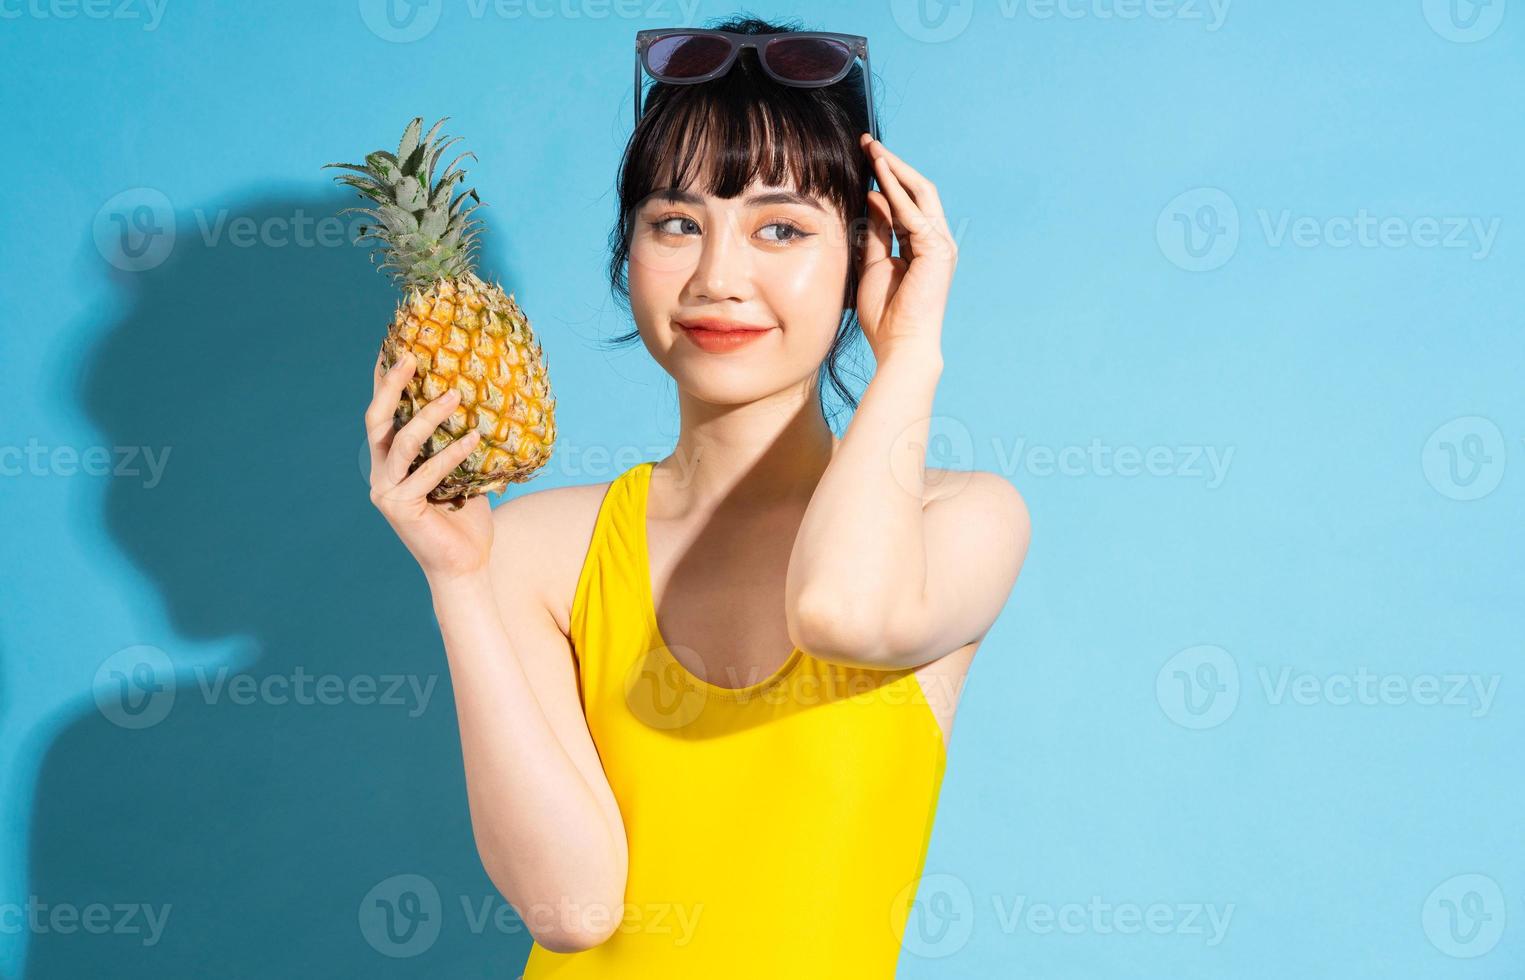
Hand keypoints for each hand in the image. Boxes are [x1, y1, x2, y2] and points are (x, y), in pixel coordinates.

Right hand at [365, 350, 493, 583]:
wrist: (466, 564)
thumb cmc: (465, 517)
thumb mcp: (462, 470)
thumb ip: (456, 440)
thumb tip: (478, 400)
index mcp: (391, 461)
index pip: (383, 414)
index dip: (384, 381)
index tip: (396, 347)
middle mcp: (382, 473)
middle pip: (377, 421)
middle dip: (391, 385)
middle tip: (411, 356)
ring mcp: (388, 490)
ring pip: (401, 443)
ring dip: (427, 416)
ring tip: (454, 395)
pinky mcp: (401, 507)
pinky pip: (428, 473)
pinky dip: (451, 454)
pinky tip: (472, 439)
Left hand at [854, 133, 957, 364]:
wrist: (899, 345)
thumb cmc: (885, 315)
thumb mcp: (873, 263)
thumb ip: (876, 231)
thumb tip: (872, 196)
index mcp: (923, 247)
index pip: (906, 203)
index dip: (886, 180)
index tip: (863, 161)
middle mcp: (937, 242)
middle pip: (917, 192)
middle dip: (892, 165)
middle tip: (867, 144)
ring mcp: (941, 245)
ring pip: (919, 194)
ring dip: (894, 169)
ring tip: (871, 149)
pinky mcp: (937, 249)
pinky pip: (914, 212)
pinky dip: (896, 190)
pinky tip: (879, 173)